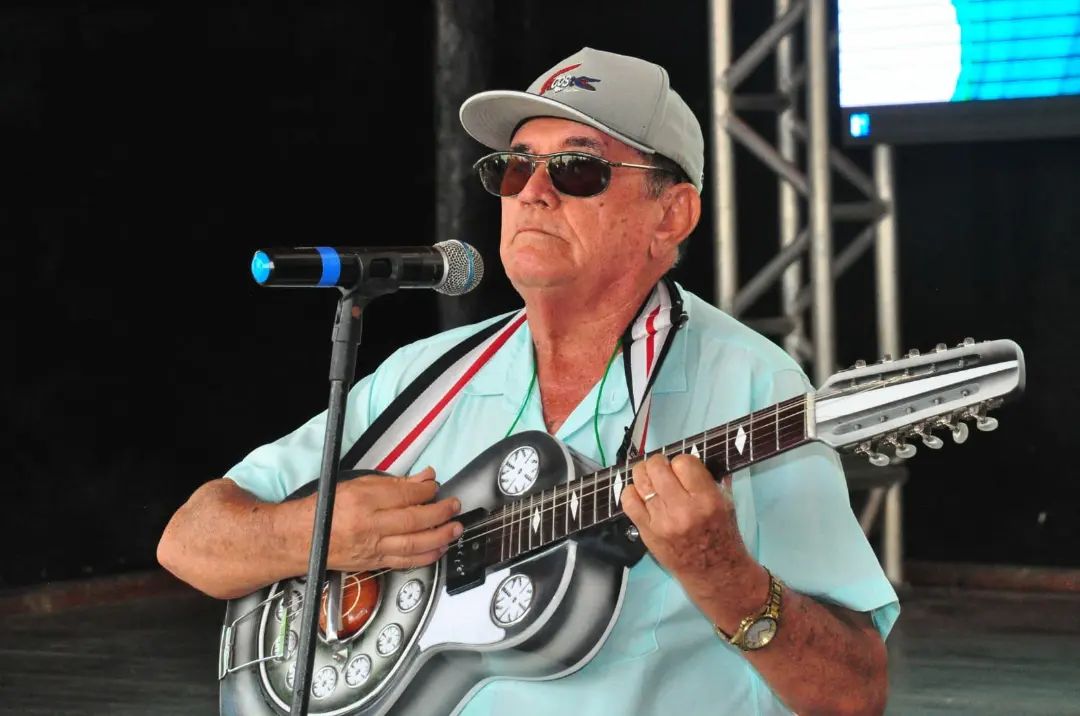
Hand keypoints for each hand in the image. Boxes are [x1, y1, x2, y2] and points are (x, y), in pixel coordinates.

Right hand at [326, 467, 461, 571]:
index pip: (406, 494)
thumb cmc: (327, 509)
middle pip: (415, 520)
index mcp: (364, 500)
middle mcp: (369, 525)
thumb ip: (393, 483)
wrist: (302, 538)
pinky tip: (440, 549)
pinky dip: (427, 556)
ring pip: (415, 543)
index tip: (436, 487)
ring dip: (441, 536)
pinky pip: (406, 561)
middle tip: (454, 507)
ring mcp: (373, 547)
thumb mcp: (357, 485)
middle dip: (441, 513)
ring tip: (455, 528)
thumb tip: (423, 478)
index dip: (427, 490)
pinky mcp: (374, 563)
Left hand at [621, 454, 752, 593]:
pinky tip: (640, 494)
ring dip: (644, 474)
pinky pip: (628, 502)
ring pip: (640, 481)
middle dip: (659, 463)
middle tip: (663, 469)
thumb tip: (688, 458)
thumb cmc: (722, 535)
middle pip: (657, 467)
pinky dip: (631, 492)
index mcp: (707, 500)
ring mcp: (661, 521)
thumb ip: (709, 480)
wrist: (714, 573)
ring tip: (650, 478)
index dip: (682, 462)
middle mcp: (682, 509)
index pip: (684, 462)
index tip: (683, 469)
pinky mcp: (646, 532)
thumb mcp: (726, 503)